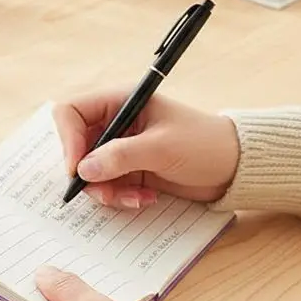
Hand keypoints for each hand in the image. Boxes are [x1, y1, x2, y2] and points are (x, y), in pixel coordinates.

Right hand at [53, 90, 239, 209]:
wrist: (232, 168)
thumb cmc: (203, 144)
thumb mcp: (162, 148)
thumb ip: (120, 156)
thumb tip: (83, 170)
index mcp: (121, 101)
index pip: (72, 112)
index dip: (68, 139)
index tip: (77, 168)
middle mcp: (116, 123)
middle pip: (76, 147)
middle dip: (88, 174)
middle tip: (104, 191)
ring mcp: (121, 150)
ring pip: (89, 173)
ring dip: (106, 191)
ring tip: (134, 198)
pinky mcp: (130, 172)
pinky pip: (108, 188)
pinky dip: (121, 198)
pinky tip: (146, 199)